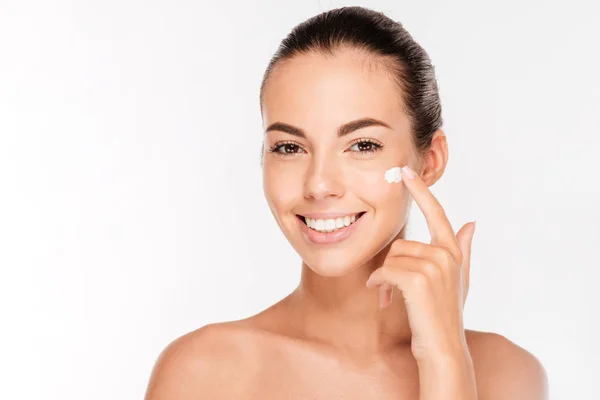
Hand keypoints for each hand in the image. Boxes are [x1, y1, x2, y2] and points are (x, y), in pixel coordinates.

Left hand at [365, 165, 475, 361]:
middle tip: (389, 289)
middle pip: (401, 244)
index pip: (436, 213)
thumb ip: (463, 249)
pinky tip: (382, 298)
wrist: (442, 347)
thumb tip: (472, 222)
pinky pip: (386, 271)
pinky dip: (378, 284)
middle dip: (390, 267)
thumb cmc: (444, 313)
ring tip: (389, 297)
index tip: (405, 172)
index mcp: (452, 251)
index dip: (420, 191)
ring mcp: (434, 266)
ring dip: (383, 279)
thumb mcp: (458, 280)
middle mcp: (446, 255)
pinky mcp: (418, 279)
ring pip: (392, 258)